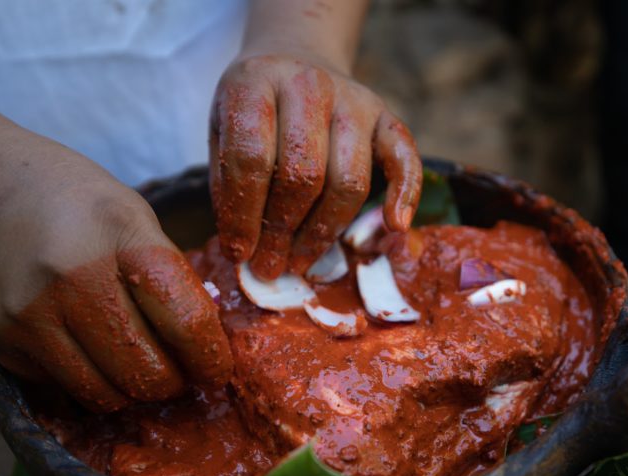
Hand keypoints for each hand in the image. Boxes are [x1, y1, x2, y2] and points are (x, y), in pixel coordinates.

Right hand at [0, 132, 232, 411]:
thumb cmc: (67, 197)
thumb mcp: (131, 214)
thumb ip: (166, 274)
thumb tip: (203, 341)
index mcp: (121, 239)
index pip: (185, 321)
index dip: (209, 357)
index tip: (216, 370)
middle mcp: (73, 280)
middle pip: (145, 371)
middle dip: (171, 383)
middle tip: (177, 375)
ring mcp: (29, 314)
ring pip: (102, 394)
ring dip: (128, 390)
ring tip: (133, 367)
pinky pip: (60, 386)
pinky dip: (83, 380)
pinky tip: (84, 350)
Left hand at [209, 52, 422, 278]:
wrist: (293, 57)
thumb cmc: (254, 109)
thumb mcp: (221, 132)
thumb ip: (229, 185)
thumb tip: (243, 252)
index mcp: (256, 83)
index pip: (251, 159)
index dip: (243, 215)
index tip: (239, 252)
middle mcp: (308, 85)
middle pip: (303, 175)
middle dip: (283, 231)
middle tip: (270, 266)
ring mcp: (353, 100)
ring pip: (348, 181)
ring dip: (323, 232)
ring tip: (300, 261)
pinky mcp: (385, 117)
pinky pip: (404, 160)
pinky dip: (406, 195)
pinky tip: (393, 227)